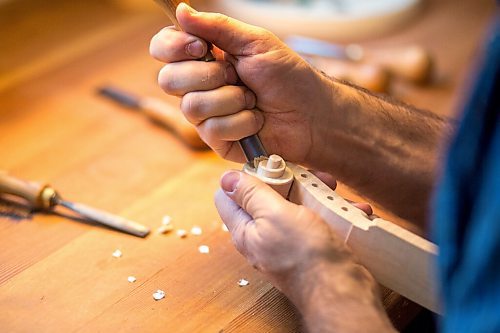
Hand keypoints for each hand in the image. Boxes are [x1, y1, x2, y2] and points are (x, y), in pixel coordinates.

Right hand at [150, 3, 332, 164]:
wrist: (311, 114)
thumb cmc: (288, 76)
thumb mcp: (256, 43)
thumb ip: (218, 26)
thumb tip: (181, 10)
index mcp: (205, 57)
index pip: (164, 48)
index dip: (174, 47)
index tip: (201, 47)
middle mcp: (199, 85)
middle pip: (168, 80)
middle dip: (207, 75)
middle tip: (236, 75)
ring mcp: (206, 115)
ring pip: (191, 106)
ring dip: (230, 100)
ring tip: (252, 100)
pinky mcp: (216, 139)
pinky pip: (212, 129)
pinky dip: (241, 122)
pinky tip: (256, 120)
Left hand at [215, 171, 394, 331]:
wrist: (341, 292)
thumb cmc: (306, 255)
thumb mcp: (275, 214)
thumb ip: (251, 194)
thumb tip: (225, 178)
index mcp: (245, 231)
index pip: (227, 196)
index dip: (244, 178)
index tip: (268, 168)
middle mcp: (261, 238)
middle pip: (264, 198)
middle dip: (288, 183)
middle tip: (310, 177)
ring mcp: (285, 245)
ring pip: (294, 208)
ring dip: (314, 196)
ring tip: (333, 191)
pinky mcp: (308, 249)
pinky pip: (315, 223)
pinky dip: (330, 214)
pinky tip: (348, 211)